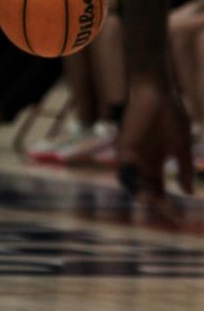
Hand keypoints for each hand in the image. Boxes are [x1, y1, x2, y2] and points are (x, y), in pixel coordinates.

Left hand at [117, 77, 192, 217]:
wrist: (158, 93)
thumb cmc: (171, 116)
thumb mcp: (181, 147)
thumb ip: (183, 169)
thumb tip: (188, 192)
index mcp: (156, 163)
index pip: (159, 189)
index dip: (168, 204)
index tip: (181, 217)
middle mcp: (142, 163)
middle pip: (148, 190)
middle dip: (159, 204)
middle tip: (172, 214)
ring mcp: (133, 156)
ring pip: (134, 185)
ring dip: (143, 196)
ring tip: (156, 203)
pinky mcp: (124, 148)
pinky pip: (124, 171)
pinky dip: (132, 182)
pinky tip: (144, 191)